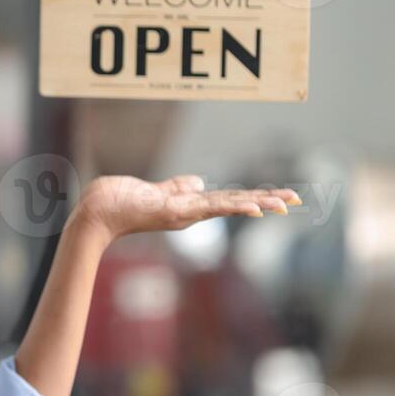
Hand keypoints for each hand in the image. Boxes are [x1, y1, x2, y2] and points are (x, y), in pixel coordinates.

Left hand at [73, 174, 300, 244]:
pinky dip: (236, 207)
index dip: (254, 197)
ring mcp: (185, 214)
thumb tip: (199, 181)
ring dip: (260, 203)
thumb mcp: (156, 190)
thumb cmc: (121, 201)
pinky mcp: (176, 212)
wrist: (98, 212)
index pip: (229, 199)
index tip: (278, 197)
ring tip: (286, 203)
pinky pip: (212, 207)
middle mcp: (191, 212)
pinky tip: (256, 208)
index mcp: (189, 206)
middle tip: (296, 200)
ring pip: (230, 205)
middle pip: (236, 203)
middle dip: (267, 201)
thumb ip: (178, 186)